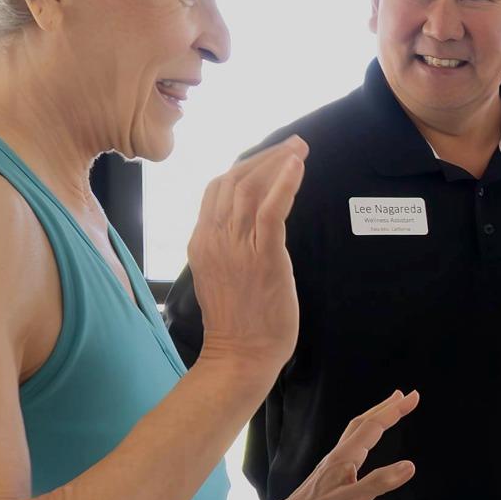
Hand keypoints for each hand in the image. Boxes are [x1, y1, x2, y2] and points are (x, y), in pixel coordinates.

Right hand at [188, 138, 306, 390]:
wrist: (240, 355)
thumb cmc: (238, 323)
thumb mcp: (221, 274)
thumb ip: (229, 247)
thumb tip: (252, 227)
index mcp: (201, 240)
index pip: (217, 188)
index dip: (245, 166)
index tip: (270, 156)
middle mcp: (213, 236)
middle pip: (234, 179)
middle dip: (265, 156)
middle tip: (292, 144)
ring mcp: (236, 246)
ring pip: (251, 188)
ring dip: (277, 162)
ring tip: (299, 148)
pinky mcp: (262, 256)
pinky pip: (270, 209)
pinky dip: (284, 182)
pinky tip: (298, 166)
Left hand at [240, 390, 419, 499]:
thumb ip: (379, 483)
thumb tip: (409, 465)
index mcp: (344, 458)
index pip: (373, 427)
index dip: (394, 411)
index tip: (413, 397)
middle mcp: (338, 456)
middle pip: (363, 423)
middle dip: (385, 408)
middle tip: (404, 396)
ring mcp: (333, 466)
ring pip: (356, 434)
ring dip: (374, 419)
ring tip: (388, 412)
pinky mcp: (330, 477)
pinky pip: (353, 448)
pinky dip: (366, 439)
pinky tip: (367, 447)